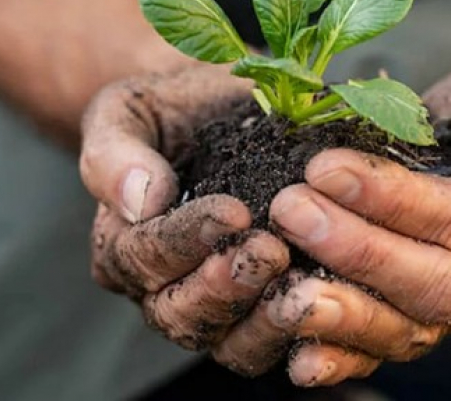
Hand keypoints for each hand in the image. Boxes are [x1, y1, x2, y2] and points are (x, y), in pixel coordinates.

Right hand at [79, 66, 290, 360]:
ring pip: (230, 342)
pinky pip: (276, 340)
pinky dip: (304, 332)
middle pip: (182, 313)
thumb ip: (115, 152)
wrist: (220, 108)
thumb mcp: (128, 111)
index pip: (145, 255)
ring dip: (266, 321)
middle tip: (270, 251)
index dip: (187, 239)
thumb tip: (140, 199)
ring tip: (303, 287)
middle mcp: (161, 288)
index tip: (234, 212)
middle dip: (226, 286)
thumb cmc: (170, 108)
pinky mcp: (262, 312)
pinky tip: (334, 302)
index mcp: (122, 244)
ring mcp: (215, 306)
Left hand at [237, 69, 450, 385]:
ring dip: (343, 312)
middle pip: (429, 283)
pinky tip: (299, 360)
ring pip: (405, 328)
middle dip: (356, 251)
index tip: (325, 166)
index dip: (390, 199)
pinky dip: (342, 359)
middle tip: (290, 209)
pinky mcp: (416, 319)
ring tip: (284, 288)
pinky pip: (383, 351)